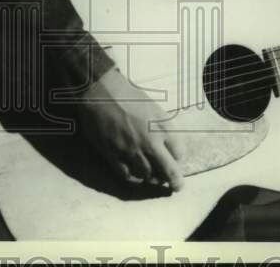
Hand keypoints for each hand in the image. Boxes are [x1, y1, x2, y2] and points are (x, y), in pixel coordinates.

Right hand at [76, 68, 185, 190]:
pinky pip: (128, 176)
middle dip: (175, 182)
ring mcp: (132, 152)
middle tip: (176, 186)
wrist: (100, 93)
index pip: (179, 153)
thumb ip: (163, 126)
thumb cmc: (127, 95)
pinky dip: (134, 178)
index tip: (174, 158)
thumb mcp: (153, 106)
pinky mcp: (114, 156)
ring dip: (153, 178)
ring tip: (154, 177)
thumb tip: (167, 144)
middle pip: (168, 171)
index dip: (177, 157)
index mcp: (162, 127)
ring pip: (148, 176)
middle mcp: (150, 143)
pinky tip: (136, 175)